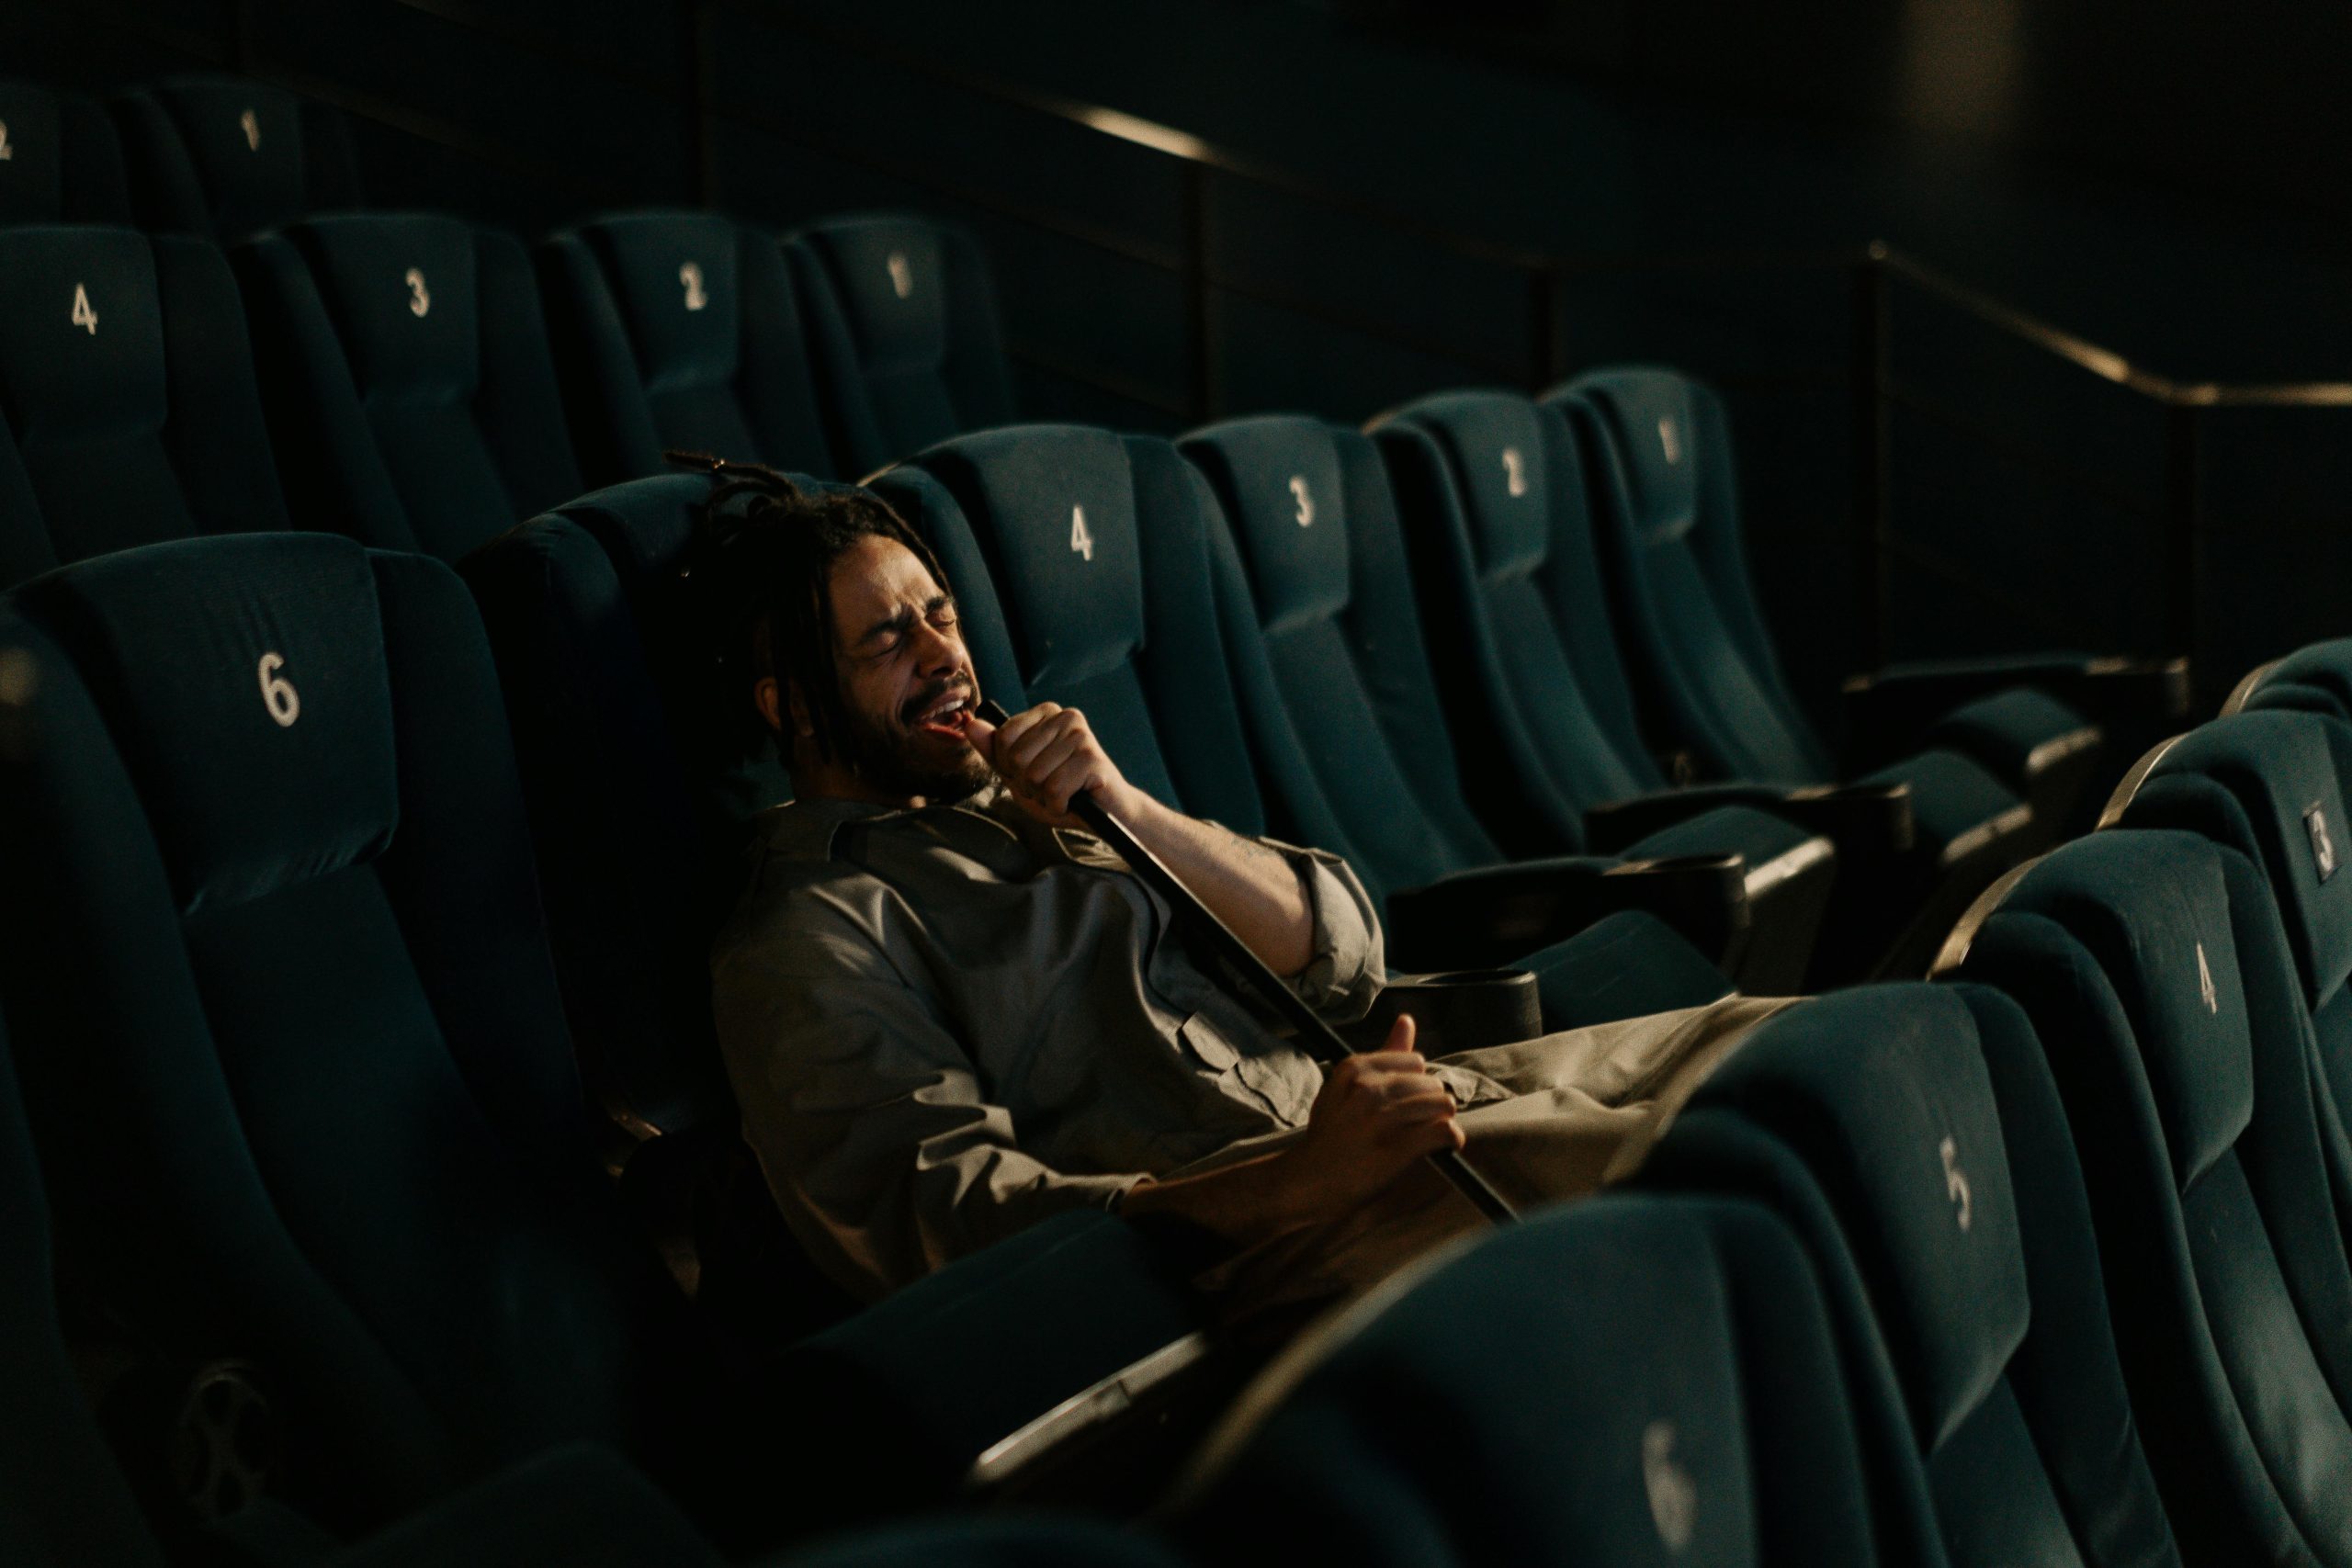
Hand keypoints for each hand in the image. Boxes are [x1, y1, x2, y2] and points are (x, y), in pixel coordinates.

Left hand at [964, 702, 1142, 827]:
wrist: (1104, 815)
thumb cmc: (1061, 791)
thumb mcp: (1019, 772)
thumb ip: (993, 750)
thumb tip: (970, 724)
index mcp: (1047, 713)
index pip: (1003, 737)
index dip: (1010, 767)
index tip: (1033, 774)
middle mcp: (1066, 717)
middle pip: (1016, 757)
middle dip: (1027, 784)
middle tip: (1051, 787)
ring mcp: (1082, 736)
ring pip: (1034, 775)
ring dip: (1044, 797)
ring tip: (1064, 794)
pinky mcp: (1093, 759)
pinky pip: (1054, 789)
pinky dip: (1059, 805)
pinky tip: (1074, 802)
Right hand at [1270, 1016, 1461, 1228]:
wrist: (1307, 1182)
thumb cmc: (1332, 1133)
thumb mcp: (1345, 1087)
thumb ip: (1384, 1054)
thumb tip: (1407, 1020)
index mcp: (1355, 1068)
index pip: (1416, 1062)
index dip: (1416, 1085)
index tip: (1406, 1105)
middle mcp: (1368, 1088)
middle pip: (1432, 1083)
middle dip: (1431, 1104)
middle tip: (1417, 1125)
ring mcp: (1381, 1119)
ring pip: (1442, 1105)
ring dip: (1442, 1122)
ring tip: (1429, 1137)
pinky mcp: (1396, 1149)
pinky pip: (1444, 1132)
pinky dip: (1451, 1140)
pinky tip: (1443, 1148)